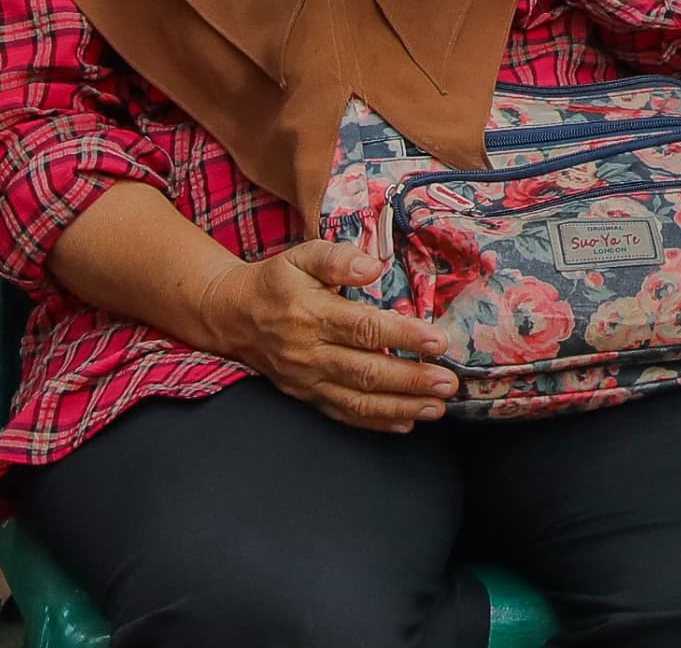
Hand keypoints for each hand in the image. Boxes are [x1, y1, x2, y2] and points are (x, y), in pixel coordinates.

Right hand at [203, 238, 455, 431]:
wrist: (231, 316)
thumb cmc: (276, 282)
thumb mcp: (303, 256)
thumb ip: (338, 259)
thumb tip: (373, 267)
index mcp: (313, 315)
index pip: (365, 330)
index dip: (404, 336)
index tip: (439, 342)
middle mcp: (309, 353)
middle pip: (366, 372)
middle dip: (411, 381)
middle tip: (448, 384)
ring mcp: (307, 380)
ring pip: (356, 400)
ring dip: (400, 407)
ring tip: (437, 408)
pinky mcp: (305, 395)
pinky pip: (341, 414)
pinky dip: (374, 422)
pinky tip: (404, 423)